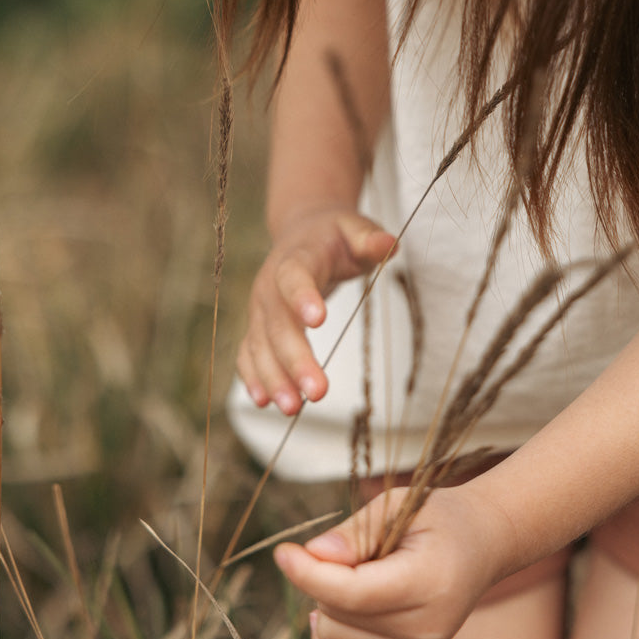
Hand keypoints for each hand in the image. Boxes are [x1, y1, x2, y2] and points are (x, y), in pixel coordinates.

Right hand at [236, 206, 395, 413]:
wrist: (302, 232)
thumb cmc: (335, 236)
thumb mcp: (356, 229)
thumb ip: (370, 239)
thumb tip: (388, 244)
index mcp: (297, 257)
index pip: (295, 276)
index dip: (304, 296)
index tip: (319, 321)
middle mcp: (270, 284)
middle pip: (279, 324)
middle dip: (295, 359)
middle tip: (318, 391)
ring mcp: (260, 308)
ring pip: (261, 345)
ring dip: (274, 378)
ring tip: (293, 408)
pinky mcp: (257, 326)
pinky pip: (249, 353)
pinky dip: (254, 377)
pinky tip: (266, 402)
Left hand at [275, 487, 510, 638]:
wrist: (485, 542)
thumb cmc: (439, 517)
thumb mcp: (398, 504)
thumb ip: (355, 532)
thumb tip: (312, 554)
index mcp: (429, 582)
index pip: (351, 593)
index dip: (309, 573)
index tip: (284, 551)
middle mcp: (427, 627)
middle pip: (338, 618)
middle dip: (324, 581)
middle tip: (351, 550)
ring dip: (329, 605)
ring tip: (360, 573)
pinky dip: (336, 630)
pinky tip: (347, 605)